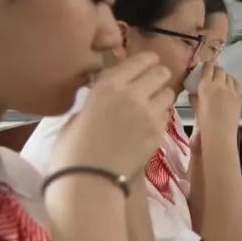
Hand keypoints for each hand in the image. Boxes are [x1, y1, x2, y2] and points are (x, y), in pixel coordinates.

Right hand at [50, 52, 174, 177]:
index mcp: (108, 84)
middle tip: (152, 83)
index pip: (141, 60)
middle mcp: (133, 93)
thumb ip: (100, 99)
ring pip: (169, 93)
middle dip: (158, 76)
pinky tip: (149, 125)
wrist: (89, 180)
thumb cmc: (72, 148)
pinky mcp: (159, 133)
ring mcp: (149, 113)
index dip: (147, 60)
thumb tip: (109, 95)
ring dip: (162, 96)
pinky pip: (166, 116)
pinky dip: (160, 117)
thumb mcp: (80, 113)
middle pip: (161, 72)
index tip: (147, 63)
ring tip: (152, 105)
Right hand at [193, 62, 241, 133]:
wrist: (220, 133)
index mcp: (206, 86)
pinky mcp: (239, 96)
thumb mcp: (197, 109)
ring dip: (224, 76)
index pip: (208, 68)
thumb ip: (195, 99)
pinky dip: (232, 82)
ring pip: (229, 76)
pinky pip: (236, 83)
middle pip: (220, 70)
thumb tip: (193, 94)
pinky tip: (229, 87)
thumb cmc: (205, 123)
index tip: (205, 66)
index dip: (207, 65)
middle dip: (216, 69)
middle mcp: (219, 84)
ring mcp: (231, 90)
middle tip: (212, 73)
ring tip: (221, 81)